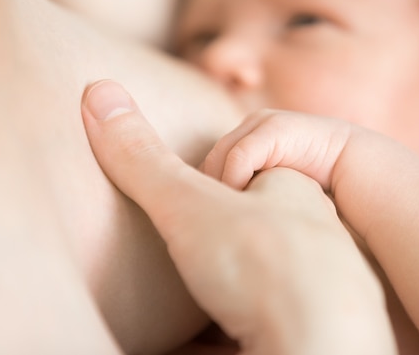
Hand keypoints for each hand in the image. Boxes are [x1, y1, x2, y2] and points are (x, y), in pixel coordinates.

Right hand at [81, 80, 395, 354]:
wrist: (316, 345)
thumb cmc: (261, 263)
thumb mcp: (187, 204)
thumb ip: (143, 159)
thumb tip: (97, 89)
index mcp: (292, 190)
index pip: (252, 167)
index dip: (215, 176)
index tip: (183, 198)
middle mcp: (315, 234)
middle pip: (262, 223)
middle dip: (223, 234)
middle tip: (189, 251)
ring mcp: (321, 285)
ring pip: (272, 275)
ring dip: (234, 284)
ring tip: (201, 297)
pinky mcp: (315, 330)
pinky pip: (276, 320)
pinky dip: (240, 328)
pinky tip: (217, 337)